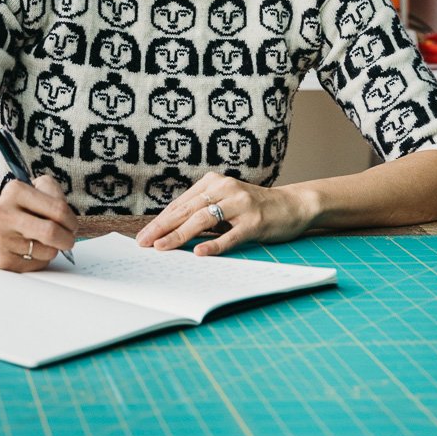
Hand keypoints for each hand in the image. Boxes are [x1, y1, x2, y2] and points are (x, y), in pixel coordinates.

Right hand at [0, 174, 77, 270]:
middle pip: (51, 232)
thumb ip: (57, 198)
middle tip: (68, 239)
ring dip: (52, 249)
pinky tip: (29, 250)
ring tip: (42, 241)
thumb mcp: (38, 190)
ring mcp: (0, 238)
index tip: (72, 225)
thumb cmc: (20, 208)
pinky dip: (40, 259)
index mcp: (14, 191)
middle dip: (67, 239)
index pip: (58, 210)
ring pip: (47, 252)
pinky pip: (36, 265)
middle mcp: (3, 213)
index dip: (71, 221)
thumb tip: (69, 224)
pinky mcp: (1, 260)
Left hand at [135, 173, 315, 256]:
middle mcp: (225, 188)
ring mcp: (241, 204)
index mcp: (213, 182)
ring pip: (204, 220)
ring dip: (179, 235)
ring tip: (162, 248)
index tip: (143, 236)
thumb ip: (202, 211)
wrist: (293, 205)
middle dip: (162, 227)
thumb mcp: (225, 202)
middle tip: (143, 243)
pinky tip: (199, 253)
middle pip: (187, 210)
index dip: (160, 220)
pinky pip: (231, 235)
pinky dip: (214, 244)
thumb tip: (169, 230)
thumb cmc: (253, 207)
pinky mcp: (255, 221)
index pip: (181, 204)